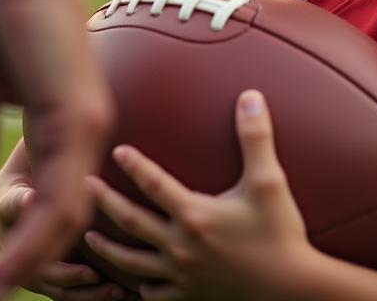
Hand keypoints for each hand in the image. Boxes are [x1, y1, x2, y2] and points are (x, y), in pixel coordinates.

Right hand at [0, 0, 112, 297]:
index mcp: (62, 129)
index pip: (54, 205)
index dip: (26, 244)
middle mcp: (86, 136)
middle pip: (70, 224)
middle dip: (36, 266)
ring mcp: (88, 130)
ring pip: (69, 223)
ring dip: (30, 266)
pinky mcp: (78, 121)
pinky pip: (61, 200)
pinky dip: (33, 244)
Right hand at [0, 184, 127, 300]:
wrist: (15, 208)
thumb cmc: (15, 201)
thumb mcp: (13, 199)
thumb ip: (18, 201)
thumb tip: (28, 198)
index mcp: (23, 261)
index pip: (49, 277)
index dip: (71, 276)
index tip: (93, 273)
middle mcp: (37, 278)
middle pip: (65, 293)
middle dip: (91, 293)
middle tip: (118, 290)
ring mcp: (52, 279)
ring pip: (75, 296)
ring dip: (98, 296)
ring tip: (123, 292)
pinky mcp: (65, 274)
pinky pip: (82, 290)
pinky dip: (99, 292)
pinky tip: (124, 290)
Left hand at [84, 91, 310, 300]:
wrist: (294, 289)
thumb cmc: (282, 233)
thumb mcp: (269, 182)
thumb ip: (256, 137)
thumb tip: (250, 96)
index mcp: (195, 215)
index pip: (155, 184)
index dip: (134, 165)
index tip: (115, 148)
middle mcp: (182, 246)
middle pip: (132, 222)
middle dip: (105, 202)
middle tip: (82, 185)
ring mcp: (184, 275)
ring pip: (134, 263)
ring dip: (109, 249)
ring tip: (88, 236)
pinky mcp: (192, 296)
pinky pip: (156, 294)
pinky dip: (140, 287)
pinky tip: (133, 281)